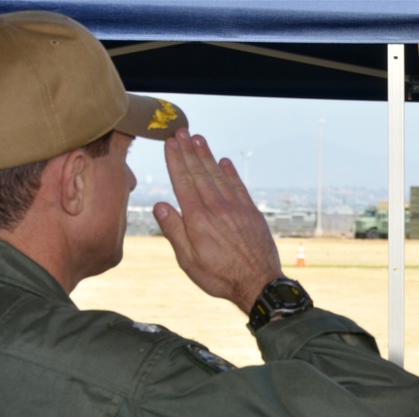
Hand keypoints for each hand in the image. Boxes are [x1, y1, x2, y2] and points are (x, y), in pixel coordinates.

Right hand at [154, 128, 282, 312]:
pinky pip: (239, 187)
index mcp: (198, 220)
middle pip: (200, 173)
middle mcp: (217, 208)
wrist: (259, 284)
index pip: (183, 182)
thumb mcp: (189, 261)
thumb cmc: (220, 277)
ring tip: (198, 139)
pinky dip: (230, 172)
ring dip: (207, 156)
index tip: (170, 143)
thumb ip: (174, 231)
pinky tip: (224, 161)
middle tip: (181, 131)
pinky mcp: (251, 213)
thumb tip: (159, 206)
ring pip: (219, 176)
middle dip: (189, 151)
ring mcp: (236, 208)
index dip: (176, 161)